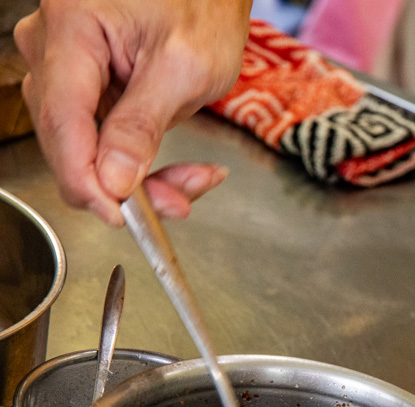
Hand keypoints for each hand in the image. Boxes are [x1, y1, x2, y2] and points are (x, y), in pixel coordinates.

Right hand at [15, 0, 250, 224]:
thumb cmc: (201, 5)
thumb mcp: (187, 67)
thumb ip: (143, 124)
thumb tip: (113, 179)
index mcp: (71, 28)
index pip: (61, 123)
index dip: (87, 182)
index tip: (121, 217)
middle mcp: (51, 45)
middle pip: (69, 141)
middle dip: (125, 183)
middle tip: (184, 198)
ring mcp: (62, 65)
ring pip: (84, 147)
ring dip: (138, 176)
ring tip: (195, 178)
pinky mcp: (82, 84)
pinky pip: (98, 137)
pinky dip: (138, 160)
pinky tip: (180, 170)